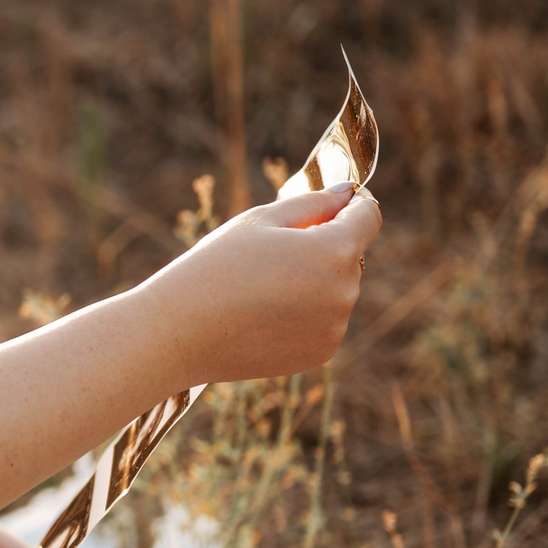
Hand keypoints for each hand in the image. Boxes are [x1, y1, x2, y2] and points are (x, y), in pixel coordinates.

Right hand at [143, 183, 382, 385]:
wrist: (179, 333)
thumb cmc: (214, 267)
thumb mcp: (260, 220)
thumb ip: (313, 203)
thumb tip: (347, 194)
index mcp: (334, 250)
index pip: (368, 216)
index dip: (352, 205)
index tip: (333, 205)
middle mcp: (345, 292)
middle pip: (350, 256)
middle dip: (323, 248)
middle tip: (270, 255)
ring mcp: (335, 327)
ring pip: (336, 291)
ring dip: (313, 283)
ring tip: (260, 290)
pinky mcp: (321, 353)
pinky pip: (324, 322)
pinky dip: (303, 315)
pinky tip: (262, 316)